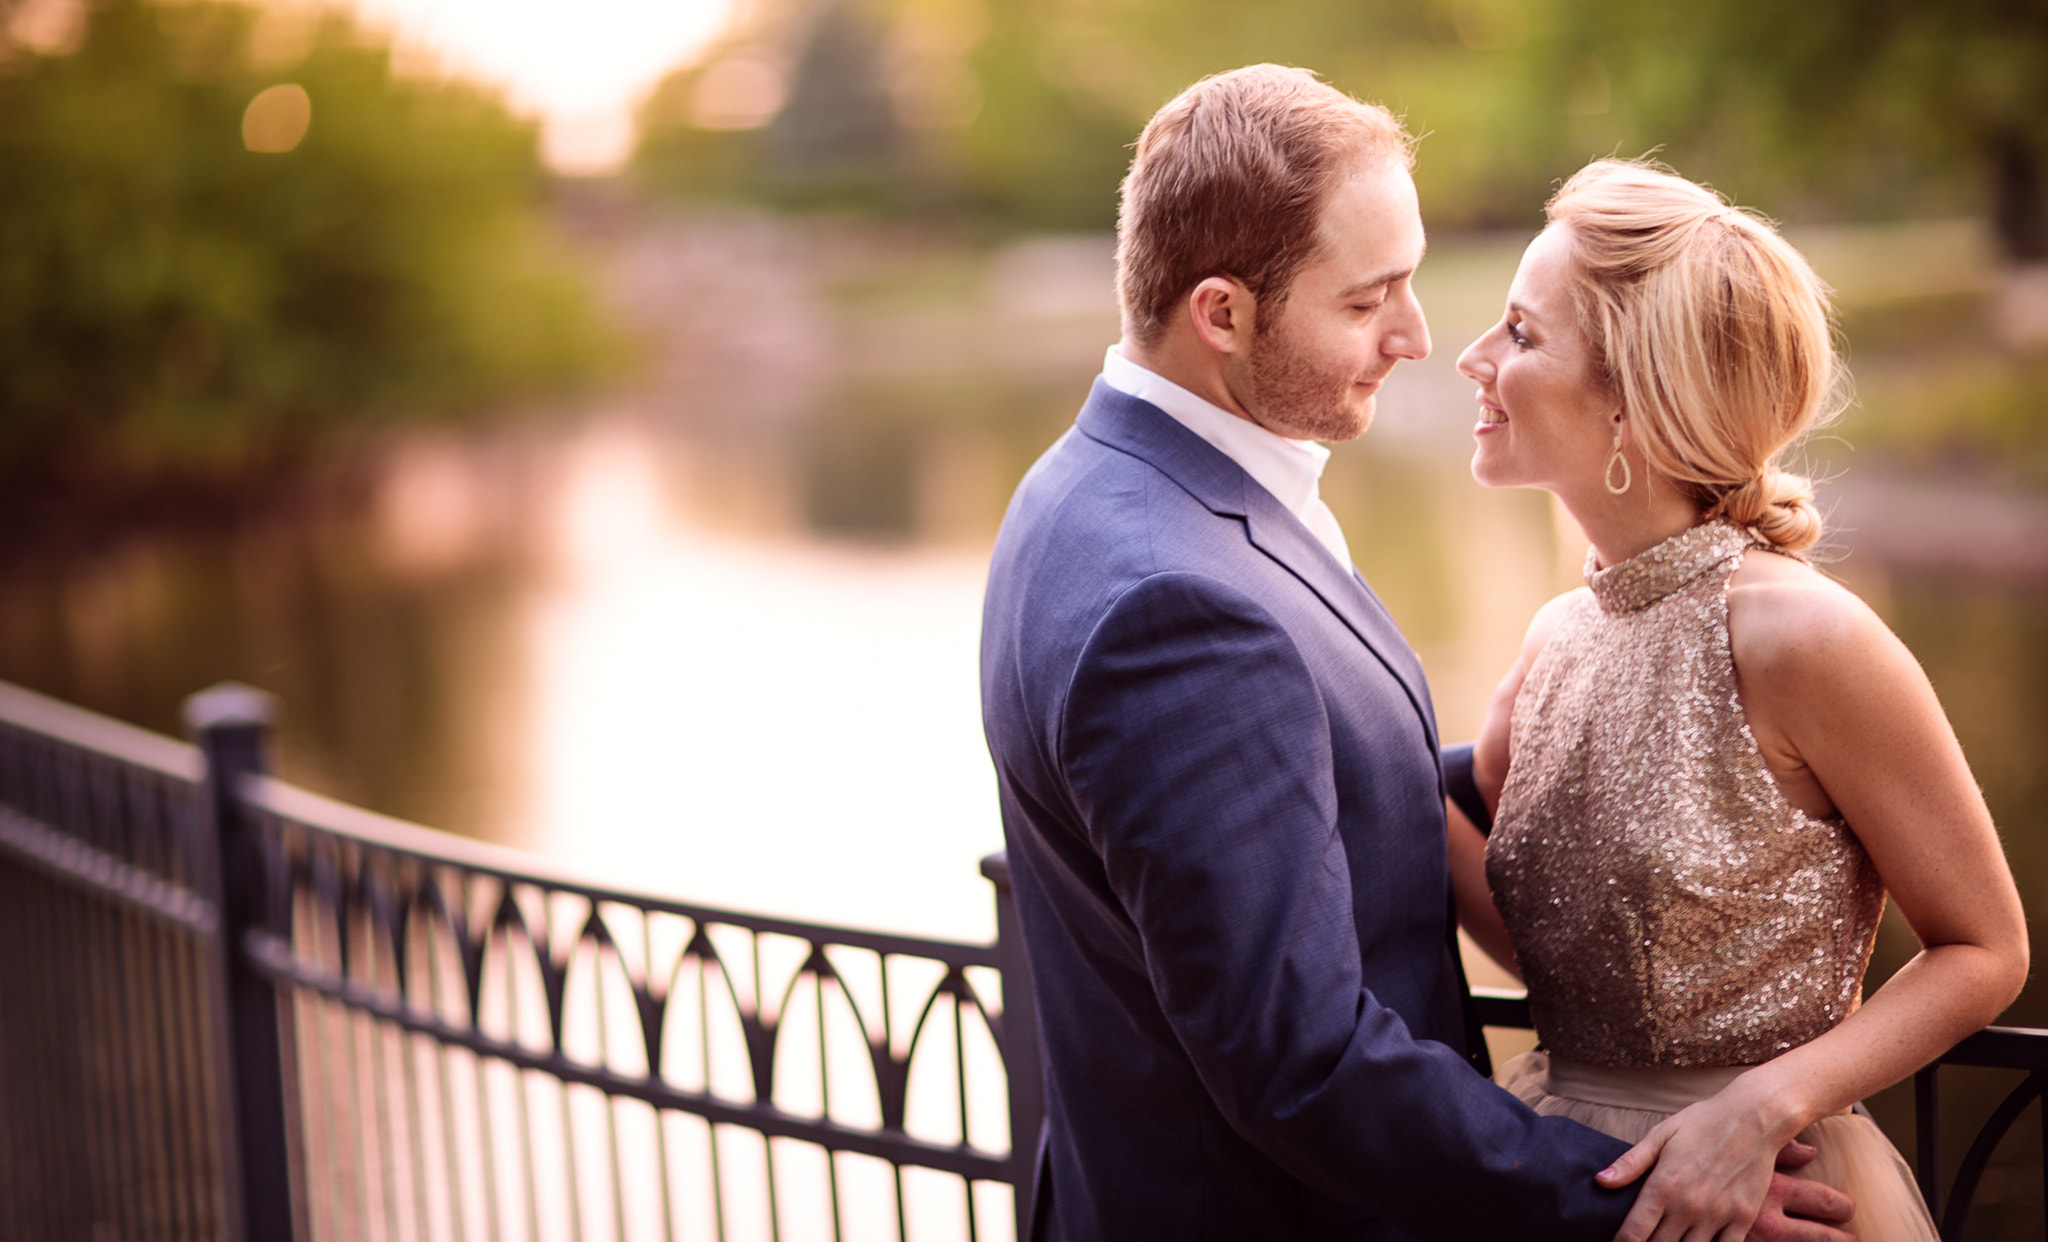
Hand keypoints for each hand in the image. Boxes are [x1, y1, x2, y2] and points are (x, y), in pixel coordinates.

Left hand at [1602, 1130, 1853, 1241]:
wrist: (1753, 1118)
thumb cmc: (1702, 1123)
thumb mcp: (1661, 1135)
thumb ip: (1631, 1163)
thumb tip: (1600, 1181)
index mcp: (1664, 1185)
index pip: (1634, 1232)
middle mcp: (1689, 1206)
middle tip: (1644, 1239)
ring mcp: (1718, 1215)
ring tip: (1668, 1240)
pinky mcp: (1742, 1219)